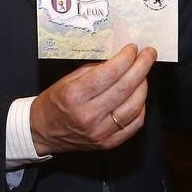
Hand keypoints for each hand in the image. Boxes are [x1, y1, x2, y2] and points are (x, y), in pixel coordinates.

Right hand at [30, 44, 155, 155]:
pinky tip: (139, 95)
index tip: (133, 48)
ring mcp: (100, 132)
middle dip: (141, 67)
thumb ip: (93, 70)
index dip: (125, 58)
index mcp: (74, 96)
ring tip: (143, 74)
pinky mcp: (108, 143)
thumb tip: (119, 59)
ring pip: (134, 106)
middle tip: (148, 54)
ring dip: (143, 86)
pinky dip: (141, 106)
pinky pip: (134, 124)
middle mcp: (88, 115)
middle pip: (124, 88)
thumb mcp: (67, 80)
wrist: (43, 132)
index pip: (109, 73)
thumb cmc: (55, 103)